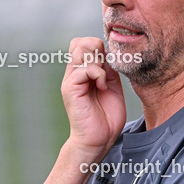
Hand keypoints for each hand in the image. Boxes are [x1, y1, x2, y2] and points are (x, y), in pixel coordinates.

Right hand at [61, 37, 126, 160]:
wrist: (98, 140)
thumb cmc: (106, 118)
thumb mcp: (112, 87)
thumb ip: (109, 70)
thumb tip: (107, 54)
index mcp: (83, 73)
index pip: (83, 44)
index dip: (98, 46)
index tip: (110, 64)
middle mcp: (74, 74)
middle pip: (79, 42)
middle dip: (97, 49)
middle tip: (106, 68)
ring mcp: (71, 81)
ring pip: (80, 50)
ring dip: (98, 61)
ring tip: (104, 79)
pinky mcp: (70, 89)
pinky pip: (84, 69)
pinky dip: (98, 74)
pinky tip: (103, 87)